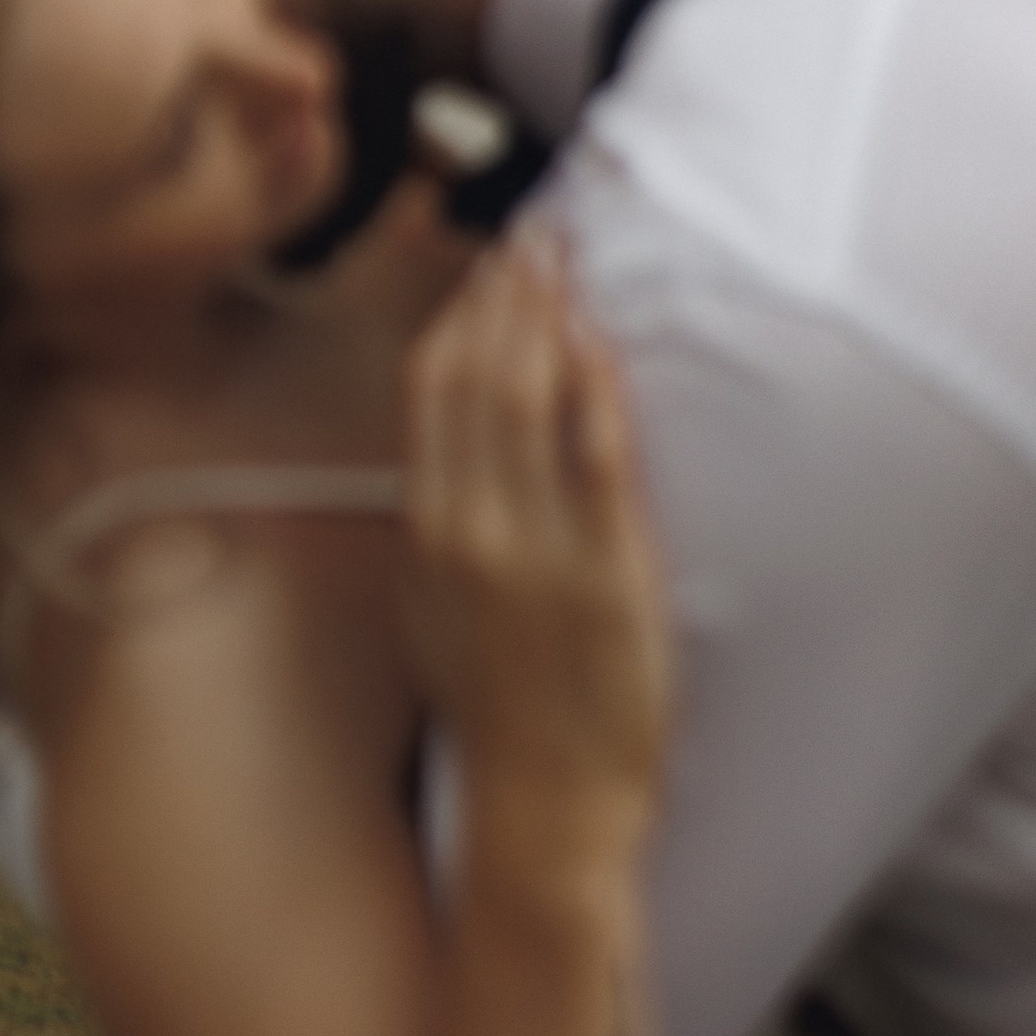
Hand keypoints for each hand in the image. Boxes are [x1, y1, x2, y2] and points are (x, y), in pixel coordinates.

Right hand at [402, 243, 670, 872]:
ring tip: (567, 259)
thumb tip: (451, 459)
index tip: (486, 260)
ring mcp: (537, 553)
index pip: (430, 393)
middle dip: (506, 295)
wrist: (545, 806)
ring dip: (546, 319)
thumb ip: (442, 529)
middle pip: (477, 379)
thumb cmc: (497, 712)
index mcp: (428, 533)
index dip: (459, 316)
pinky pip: (596, 464)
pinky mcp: (607, 579)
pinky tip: (602, 342)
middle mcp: (471, 530)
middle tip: (536, 229)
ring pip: (527, 403)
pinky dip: (595, 392)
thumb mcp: (436, 612)